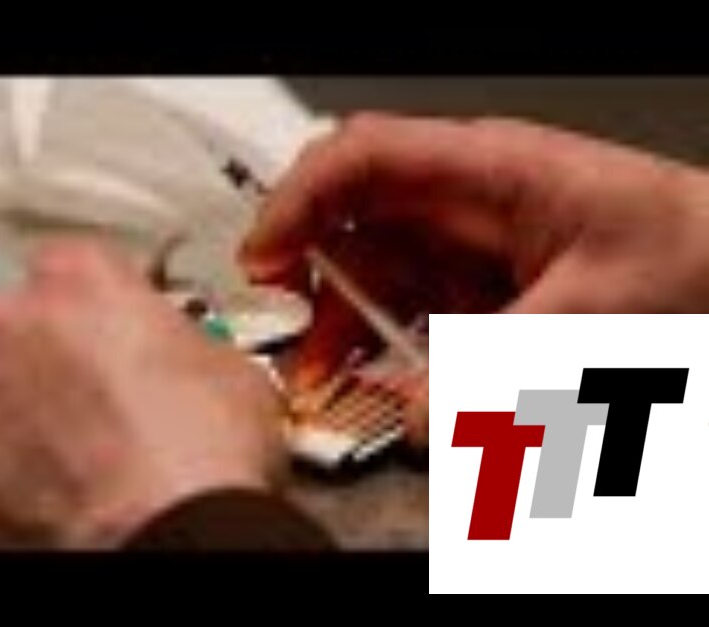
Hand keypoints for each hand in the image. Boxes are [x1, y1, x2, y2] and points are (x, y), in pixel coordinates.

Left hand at [0, 239, 285, 548]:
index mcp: (80, 279)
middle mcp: (6, 322)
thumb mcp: (228, 367)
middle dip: (45, 353)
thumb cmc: (205, 452)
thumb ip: (179, 342)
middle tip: (90, 397)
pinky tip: (21, 486)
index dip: (100, 305)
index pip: (75, 266)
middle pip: (13, 322)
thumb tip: (177, 357)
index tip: (113, 331)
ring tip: (53, 447)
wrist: (170, 534)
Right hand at [241, 114, 708, 395]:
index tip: (264, 257)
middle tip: (287, 329)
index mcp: (485, 170)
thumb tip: (415, 421)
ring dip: (342, 320)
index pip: (364, 159)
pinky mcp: (477, 289)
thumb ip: (499, 373)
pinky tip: (376, 379)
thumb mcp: (592, 316)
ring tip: (322, 373)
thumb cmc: (687, 260)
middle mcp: (463, 202)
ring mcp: (467, 246)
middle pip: (355, 218)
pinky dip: (384, 344)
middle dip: (309, 271)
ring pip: (376, 270)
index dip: (299, 200)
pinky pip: (411, 309)